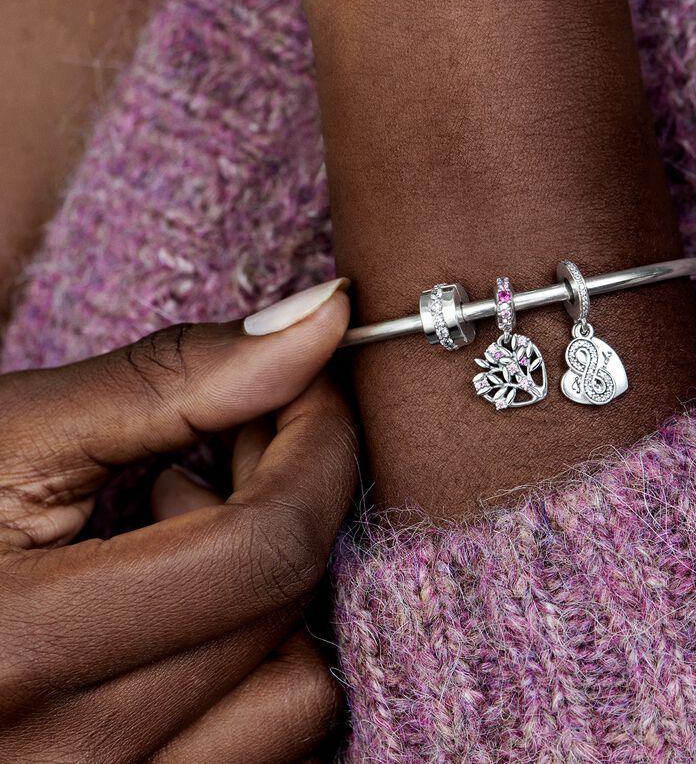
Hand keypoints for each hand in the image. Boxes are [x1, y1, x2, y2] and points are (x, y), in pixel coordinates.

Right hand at [0, 287, 356, 760]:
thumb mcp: (10, 439)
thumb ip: (171, 380)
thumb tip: (321, 316)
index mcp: (19, 654)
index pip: (267, 546)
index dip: (318, 447)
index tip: (310, 389)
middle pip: (288, 612)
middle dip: (290, 501)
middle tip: (233, 444)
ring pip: (295, 699)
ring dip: (268, 595)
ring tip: (177, 535)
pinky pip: (263, 745)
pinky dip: (249, 661)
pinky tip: (174, 611)